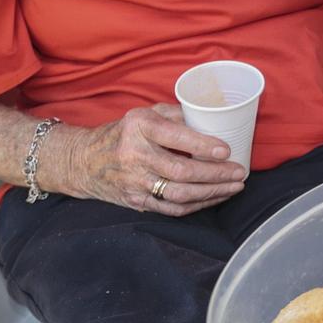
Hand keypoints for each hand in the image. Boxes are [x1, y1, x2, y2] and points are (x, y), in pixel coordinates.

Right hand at [67, 104, 247, 215]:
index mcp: (139, 127)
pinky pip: (171, 209)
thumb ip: (178, 115)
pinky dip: (196, 205)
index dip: (203, 145)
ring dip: (211, 192)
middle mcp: (134, 155)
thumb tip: (214, 119)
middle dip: (215, 174)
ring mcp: (134, 182)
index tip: (226, 150)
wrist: (83, 161)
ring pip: (179, 194)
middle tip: (239, 172)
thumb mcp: (146, 113)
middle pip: (181, 170)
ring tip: (234, 186)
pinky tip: (214, 198)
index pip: (175, 137)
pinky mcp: (135, 201)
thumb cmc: (123, 132)